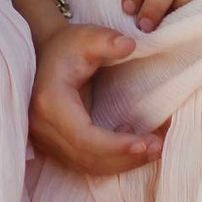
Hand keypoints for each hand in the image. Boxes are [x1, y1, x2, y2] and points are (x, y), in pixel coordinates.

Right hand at [29, 23, 162, 174]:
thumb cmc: (66, 45)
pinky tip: (131, 145)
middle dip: (126, 157)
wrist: (43, 53)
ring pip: (88, 165)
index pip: (84, 136)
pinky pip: (85, 163)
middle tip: (158, 146)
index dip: (115, 145)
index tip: (146, 142)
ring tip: (152, 148)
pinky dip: (112, 160)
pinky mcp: (54, 146)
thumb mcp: (85, 36)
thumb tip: (130, 45)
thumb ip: (106, 40)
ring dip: (122, 162)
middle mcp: (43, 127)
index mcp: (50, 101)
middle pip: (88, 157)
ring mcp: (46, 140)